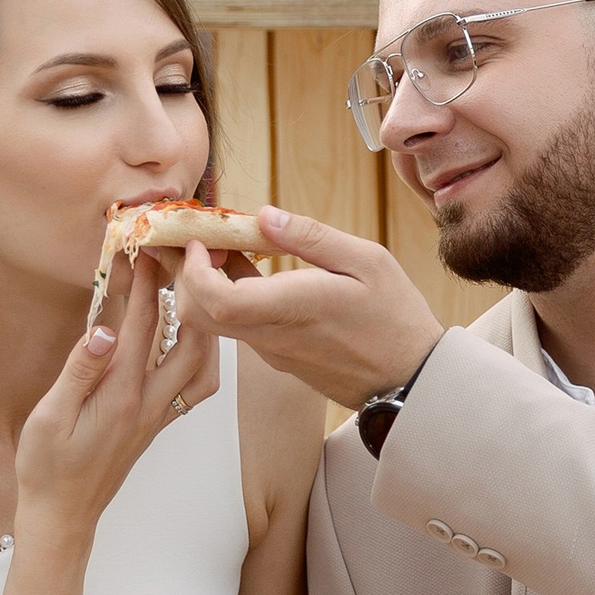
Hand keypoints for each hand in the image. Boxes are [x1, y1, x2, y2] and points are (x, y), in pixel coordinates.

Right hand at [16, 254, 218, 546]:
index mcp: (121, 397)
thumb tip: (104, 331)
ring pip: (203, 366)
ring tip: (195, 296)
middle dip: (189, 297)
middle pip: (188, 341)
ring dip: (204, 327)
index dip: (146, 284)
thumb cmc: (47, 469)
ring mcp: (157, 417)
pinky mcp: (155, 426)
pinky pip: (194, 387)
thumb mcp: (49, 418)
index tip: (147, 249)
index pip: (142, 328)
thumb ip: (78, 372)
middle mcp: (149, 405)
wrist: (63, 516)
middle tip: (181, 264)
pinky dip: (199, 356)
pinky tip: (186, 339)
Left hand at [176, 205, 443, 406]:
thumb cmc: (395, 317)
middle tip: (201, 240)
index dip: (194, 270)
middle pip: (197, 315)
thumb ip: (310, 237)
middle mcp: (271, 336)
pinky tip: (249, 272)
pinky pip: (236, 328)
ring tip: (226, 249)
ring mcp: (271, 352)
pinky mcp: (277, 359)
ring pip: (212, 323)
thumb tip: (263, 216)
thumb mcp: (366, 260)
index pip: (215, 300)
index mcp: (291, 308)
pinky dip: (226, 299)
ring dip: (204, 286)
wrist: (409, 379)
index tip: (201, 240)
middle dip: (184, 275)